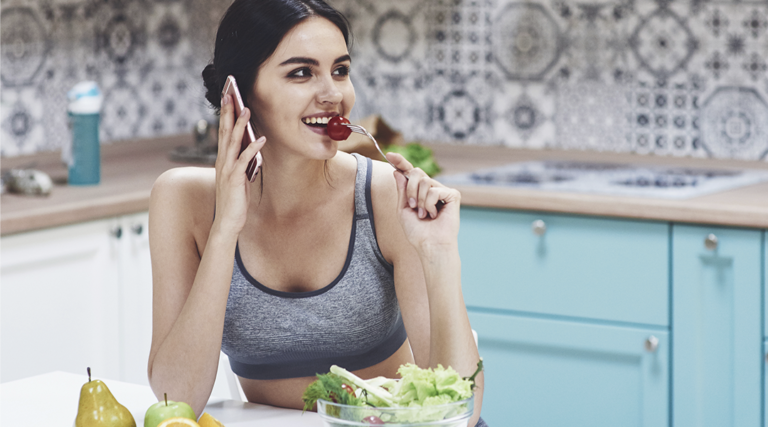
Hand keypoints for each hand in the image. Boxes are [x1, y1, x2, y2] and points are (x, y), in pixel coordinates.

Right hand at [213, 94, 265, 236]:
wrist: (227, 222)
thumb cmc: (235, 200)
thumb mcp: (240, 176)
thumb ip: (243, 161)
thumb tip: (252, 146)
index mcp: (223, 160)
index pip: (223, 132)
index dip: (226, 114)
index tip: (229, 97)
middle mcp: (222, 161)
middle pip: (224, 131)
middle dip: (228, 111)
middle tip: (230, 93)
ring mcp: (227, 170)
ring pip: (233, 142)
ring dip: (239, 125)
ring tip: (247, 110)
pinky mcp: (235, 180)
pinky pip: (244, 160)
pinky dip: (252, 148)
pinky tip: (260, 139)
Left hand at [387, 152, 460, 249]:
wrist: (429, 245)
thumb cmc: (417, 232)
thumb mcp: (403, 209)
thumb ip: (402, 190)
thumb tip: (398, 171)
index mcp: (419, 192)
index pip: (410, 173)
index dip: (401, 162)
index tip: (390, 154)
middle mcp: (431, 189)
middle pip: (417, 172)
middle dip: (410, 188)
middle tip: (412, 205)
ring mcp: (442, 191)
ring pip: (426, 181)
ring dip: (420, 200)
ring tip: (424, 214)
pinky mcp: (453, 195)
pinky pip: (435, 190)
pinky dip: (430, 204)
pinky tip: (434, 215)